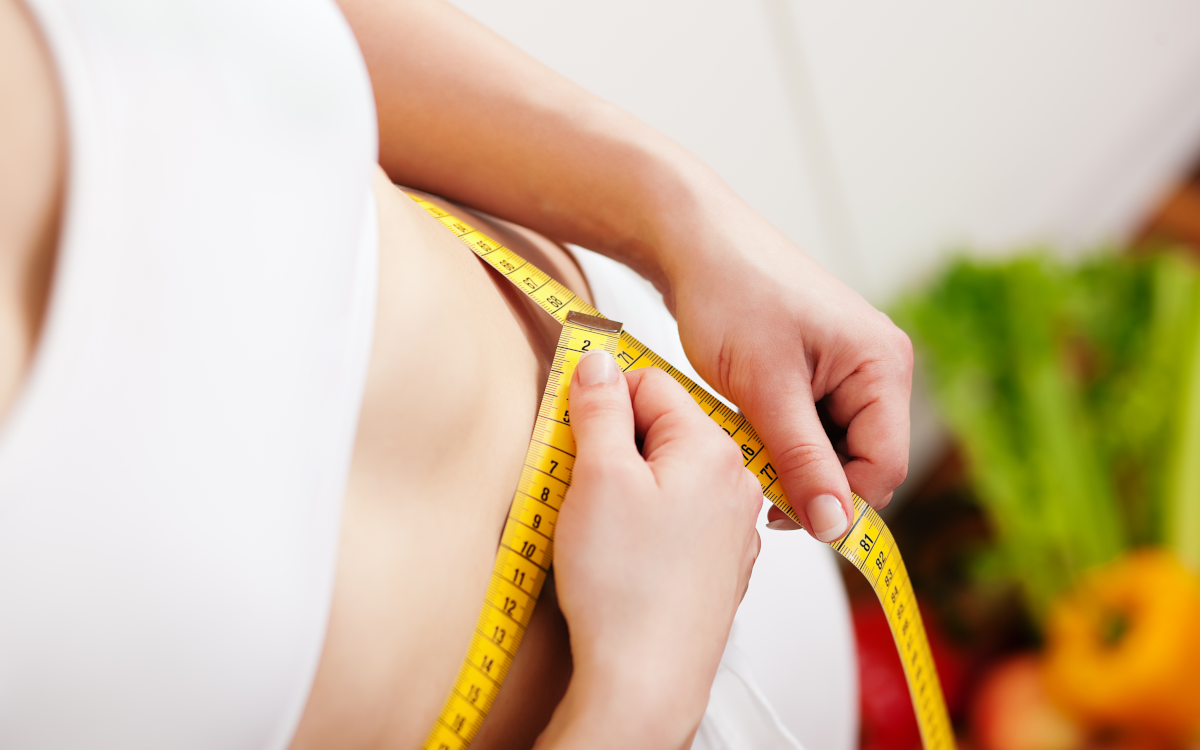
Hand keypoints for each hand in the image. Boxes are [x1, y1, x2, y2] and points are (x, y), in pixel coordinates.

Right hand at [536, 351, 761, 749]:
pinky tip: (623, 554)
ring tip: (598, 524)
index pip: (650, 382)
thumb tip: (600, 362)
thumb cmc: (627, 588)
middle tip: (579, 482)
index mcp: (712, 450)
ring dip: (629, 484)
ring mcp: (732, 528)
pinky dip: (647, 522)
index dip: (602, 399)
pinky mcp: (718, 566)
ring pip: (669, 475)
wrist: (647, 682)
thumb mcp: (598, 477)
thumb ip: (600, 408)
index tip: (572, 423)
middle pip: (662, 429)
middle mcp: (736, 484)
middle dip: (614, 444)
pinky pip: (678, 518)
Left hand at [661, 188, 912, 542]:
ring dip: (792, 460)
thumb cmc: (729, 294)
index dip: (839, 502)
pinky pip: (813, 424)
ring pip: (833, 447)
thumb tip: (836, 527)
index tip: (781, 514)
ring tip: (744, 447)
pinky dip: (781, 438)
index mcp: (883, 364)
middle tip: (754, 481)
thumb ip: (802, 460)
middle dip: (812, 480)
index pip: (885, 466)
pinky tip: (746, 430)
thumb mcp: (765, 387)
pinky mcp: (819, 367)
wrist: (691, 241)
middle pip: (862, 460)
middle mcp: (878, 366)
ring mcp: (849, 366)